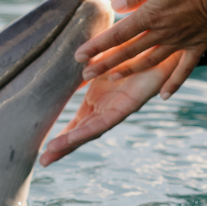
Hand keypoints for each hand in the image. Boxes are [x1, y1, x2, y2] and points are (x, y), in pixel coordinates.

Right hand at [40, 50, 188, 165]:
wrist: (162, 43)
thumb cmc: (134, 50)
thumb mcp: (101, 58)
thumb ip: (87, 64)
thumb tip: (72, 61)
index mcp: (101, 100)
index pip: (78, 122)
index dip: (64, 134)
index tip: (46, 147)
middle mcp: (109, 108)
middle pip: (82, 132)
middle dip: (63, 147)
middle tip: (43, 162)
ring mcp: (118, 109)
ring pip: (91, 131)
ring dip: (71, 143)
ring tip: (51, 154)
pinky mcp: (128, 106)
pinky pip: (104, 121)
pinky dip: (86, 131)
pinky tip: (71, 138)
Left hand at [73, 0, 206, 99]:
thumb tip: (116, 5)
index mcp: (152, 15)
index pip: (118, 34)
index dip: (97, 46)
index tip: (78, 56)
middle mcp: (163, 34)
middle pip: (129, 52)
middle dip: (105, 63)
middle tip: (85, 75)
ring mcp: (180, 43)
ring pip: (150, 62)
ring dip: (130, 71)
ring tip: (113, 77)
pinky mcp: (197, 47)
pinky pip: (184, 70)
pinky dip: (173, 84)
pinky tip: (163, 96)